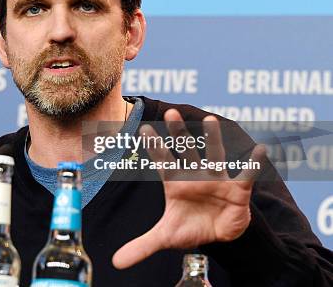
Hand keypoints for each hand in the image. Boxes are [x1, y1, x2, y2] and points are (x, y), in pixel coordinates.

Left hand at [112, 109, 264, 268]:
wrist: (218, 236)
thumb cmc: (190, 227)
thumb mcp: (165, 238)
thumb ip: (141, 246)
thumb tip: (116, 262)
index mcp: (176, 183)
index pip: (163, 162)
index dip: (154, 148)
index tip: (143, 130)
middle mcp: (195, 175)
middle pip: (186, 151)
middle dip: (179, 133)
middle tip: (170, 113)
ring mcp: (216, 179)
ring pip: (213, 155)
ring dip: (212, 139)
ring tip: (209, 120)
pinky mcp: (236, 190)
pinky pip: (245, 175)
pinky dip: (252, 164)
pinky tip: (259, 151)